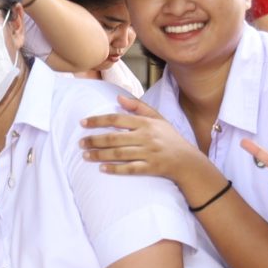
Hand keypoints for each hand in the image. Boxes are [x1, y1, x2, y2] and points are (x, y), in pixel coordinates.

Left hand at [79, 95, 214, 191]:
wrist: (187, 160)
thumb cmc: (169, 138)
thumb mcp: (157, 118)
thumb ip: (138, 107)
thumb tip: (118, 98)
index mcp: (146, 123)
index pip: (117, 119)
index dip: (98, 121)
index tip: (83, 123)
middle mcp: (146, 137)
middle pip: (114, 138)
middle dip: (94, 140)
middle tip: (80, 143)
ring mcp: (148, 153)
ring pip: (119, 154)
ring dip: (99, 155)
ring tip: (85, 156)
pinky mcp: (151, 168)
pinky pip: (130, 169)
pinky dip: (115, 169)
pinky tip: (102, 169)